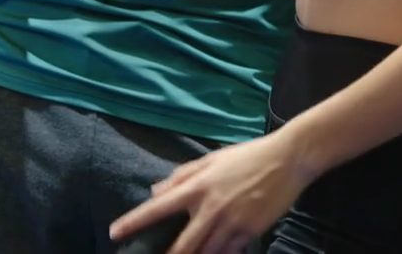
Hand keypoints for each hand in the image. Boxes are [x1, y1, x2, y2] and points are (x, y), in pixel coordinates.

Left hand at [108, 133, 315, 253]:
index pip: (157, 208)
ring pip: (205, 253)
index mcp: (197, 186)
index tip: (114, 233)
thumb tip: (155, 191)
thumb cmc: (246, 156)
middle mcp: (211, 207)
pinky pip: (228, 252)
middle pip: (181, 245)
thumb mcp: (211, 160)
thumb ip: (181, 176)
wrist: (287, 159)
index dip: (133, 222)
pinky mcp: (250, 232)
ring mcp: (231, 222)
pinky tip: (214, 253)